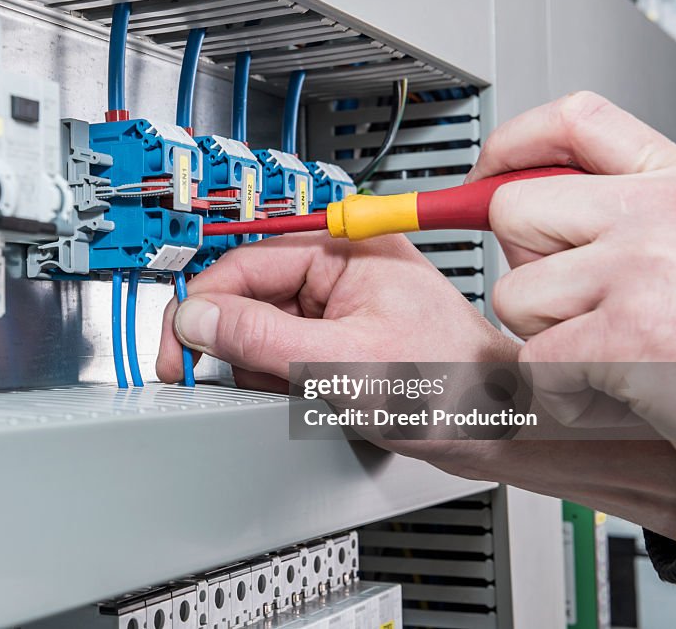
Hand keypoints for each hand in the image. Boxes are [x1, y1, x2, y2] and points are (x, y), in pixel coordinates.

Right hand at [156, 231, 515, 391]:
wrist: (496, 426)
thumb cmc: (451, 387)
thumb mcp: (343, 364)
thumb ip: (262, 338)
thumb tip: (199, 316)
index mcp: (344, 250)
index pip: (243, 265)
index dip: (202, 307)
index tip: (179, 347)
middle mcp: (339, 267)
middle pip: (247, 295)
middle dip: (236, 342)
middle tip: (227, 375)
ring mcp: (338, 301)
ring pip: (259, 325)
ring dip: (262, 364)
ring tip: (304, 389)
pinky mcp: (337, 331)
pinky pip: (282, 347)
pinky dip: (280, 375)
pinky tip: (310, 393)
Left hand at [469, 91, 675, 461]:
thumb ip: (626, 217)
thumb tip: (523, 215)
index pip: (575, 123)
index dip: (510, 144)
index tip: (483, 175)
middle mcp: (662, 213)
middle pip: (512, 211)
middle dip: (524, 267)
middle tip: (578, 308)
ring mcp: (643, 269)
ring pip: (514, 296)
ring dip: (546, 340)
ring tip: (616, 357)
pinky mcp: (628, 335)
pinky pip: (535, 363)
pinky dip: (564, 396)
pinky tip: (622, 397)